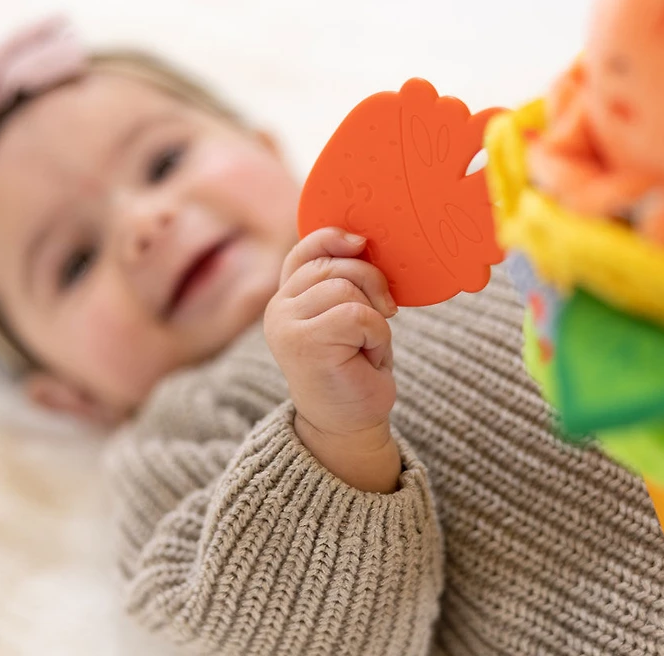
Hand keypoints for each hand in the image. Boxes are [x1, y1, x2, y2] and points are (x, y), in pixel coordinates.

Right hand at [264, 228, 401, 491]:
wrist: (349, 424)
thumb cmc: (354, 367)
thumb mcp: (349, 314)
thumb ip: (343, 280)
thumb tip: (361, 241)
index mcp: (289, 297)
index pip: (305, 251)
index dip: (333, 239)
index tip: (361, 243)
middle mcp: (279, 307)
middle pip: (334, 265)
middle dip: (372, 283)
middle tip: (385, 313)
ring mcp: (286, 325)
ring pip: (347, 289)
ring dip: (374, 317)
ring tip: (368, 344)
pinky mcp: (304, 343)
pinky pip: (357, 315)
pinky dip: (376, 334)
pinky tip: (367, 355)